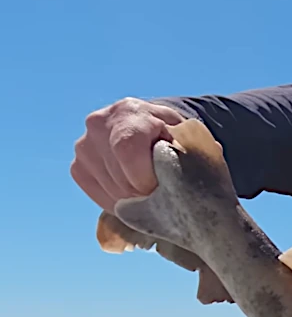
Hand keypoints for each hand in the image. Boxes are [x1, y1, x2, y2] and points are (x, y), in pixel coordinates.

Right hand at [70, 97, 185, 210]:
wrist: (152, 131)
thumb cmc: (174, 137)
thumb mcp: (188, 139)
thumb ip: (186, 153)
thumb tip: (180, 181)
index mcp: (130, 112)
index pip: (128, 150)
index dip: (145, 178)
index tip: (162, 187)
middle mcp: (99, 123)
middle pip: (120, 177)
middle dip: (145, 195)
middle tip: (162, 194)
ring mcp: (84, 145)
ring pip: (110, 190)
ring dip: (134, 201)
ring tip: (150, 192)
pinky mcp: (78, 166)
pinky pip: (96, 194)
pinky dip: (119, 203)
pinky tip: (134, 196)